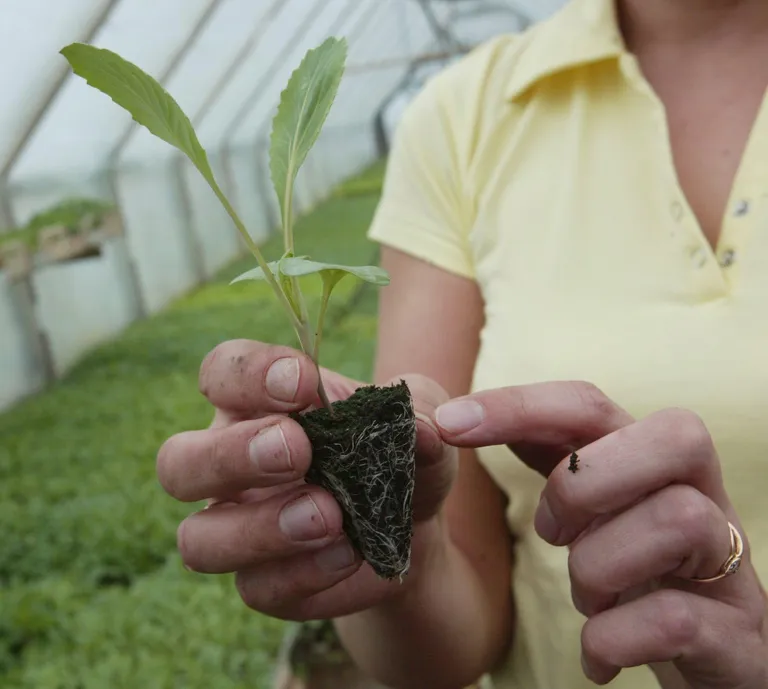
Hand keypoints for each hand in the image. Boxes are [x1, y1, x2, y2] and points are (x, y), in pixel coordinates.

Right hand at [156, 340, 457, 620]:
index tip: (302, 381)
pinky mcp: (264, 583)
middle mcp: (230, 466)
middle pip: (178, 463)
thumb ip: (420, 416)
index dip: (248, 373)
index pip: (220, 373)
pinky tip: (351, 553)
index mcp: (256, 404)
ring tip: (327, 515)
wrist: (414, 524)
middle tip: (295, 450)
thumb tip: (424, 429)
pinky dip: (306, 573)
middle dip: (233, 455)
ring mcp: (238, 530)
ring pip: (198, 541)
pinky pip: (259, 589)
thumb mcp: (420, 421)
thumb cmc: (400, 451)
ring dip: (259, 528)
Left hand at [435, 381, 767, 687]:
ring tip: (589, 596)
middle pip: (674, 434)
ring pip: (678, 519)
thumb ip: (554, 458)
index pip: (590, 404)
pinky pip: (678, 619)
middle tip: (554, 532)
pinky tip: (599, 654)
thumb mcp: (594, 508)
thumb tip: (480, 413)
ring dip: (600, 567)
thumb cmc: (637, 574)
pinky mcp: (740, 634)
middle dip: (585, 483)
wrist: (708, 660)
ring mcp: (729, 564)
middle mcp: (703, 498)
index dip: (520, 404)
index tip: (451, 422)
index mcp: (654, 465)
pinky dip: (613, 638)